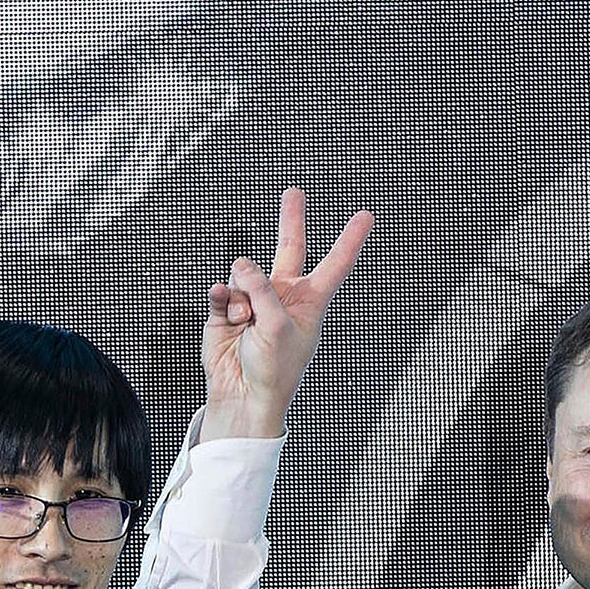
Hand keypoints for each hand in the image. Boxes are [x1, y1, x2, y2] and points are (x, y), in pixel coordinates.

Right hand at [202, 186, 372, 439]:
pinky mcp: (226, 309)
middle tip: (294, 192)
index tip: (367, 216)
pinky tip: (227, 312)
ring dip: (243, 295)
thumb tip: (240, 262)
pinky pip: (222, 289)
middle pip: (289, 249)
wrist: (243, 396)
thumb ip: (262, 288)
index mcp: (310, 303)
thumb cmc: (273, 371)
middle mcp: (283, 297)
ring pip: (245, 274)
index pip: (335, 264)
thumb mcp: (279, 326)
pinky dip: (223, 298)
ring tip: (245, 322)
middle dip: (291, 220)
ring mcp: (254, 301)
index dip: (350, 240)